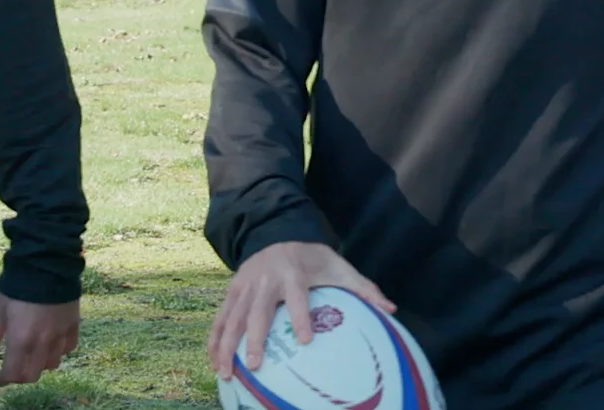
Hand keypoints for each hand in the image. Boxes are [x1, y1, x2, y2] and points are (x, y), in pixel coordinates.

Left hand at [0, 295, 79, 385]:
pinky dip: (57, 352)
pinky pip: (67, 349)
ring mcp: (60, 336)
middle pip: (31, 376)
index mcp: (21, 341)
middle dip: (17, 375)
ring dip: (37, 364)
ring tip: (30, 354)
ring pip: (51, 365)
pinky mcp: (73, 326)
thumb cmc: (16, 288)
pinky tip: (49, 343)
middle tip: (9, 366)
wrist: (46, 265)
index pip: (10, 374)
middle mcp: (42, 344)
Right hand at [208, 241, 393, 378]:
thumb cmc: (312, 257)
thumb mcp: (339, 267)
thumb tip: (391, 310)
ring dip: (226, 345)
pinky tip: (212, 360)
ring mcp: (245, 286)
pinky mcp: (232, 291)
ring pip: (232, 317)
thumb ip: (364, 289)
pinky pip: (220, 317)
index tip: (305, 341)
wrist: (277, 232)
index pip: (298, 298)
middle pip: (258, 312)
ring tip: (226, 372)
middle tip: (256, 365)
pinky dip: (214, 339)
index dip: (301, 317)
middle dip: (255, 339)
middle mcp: (266, 281)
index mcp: (294, 274)